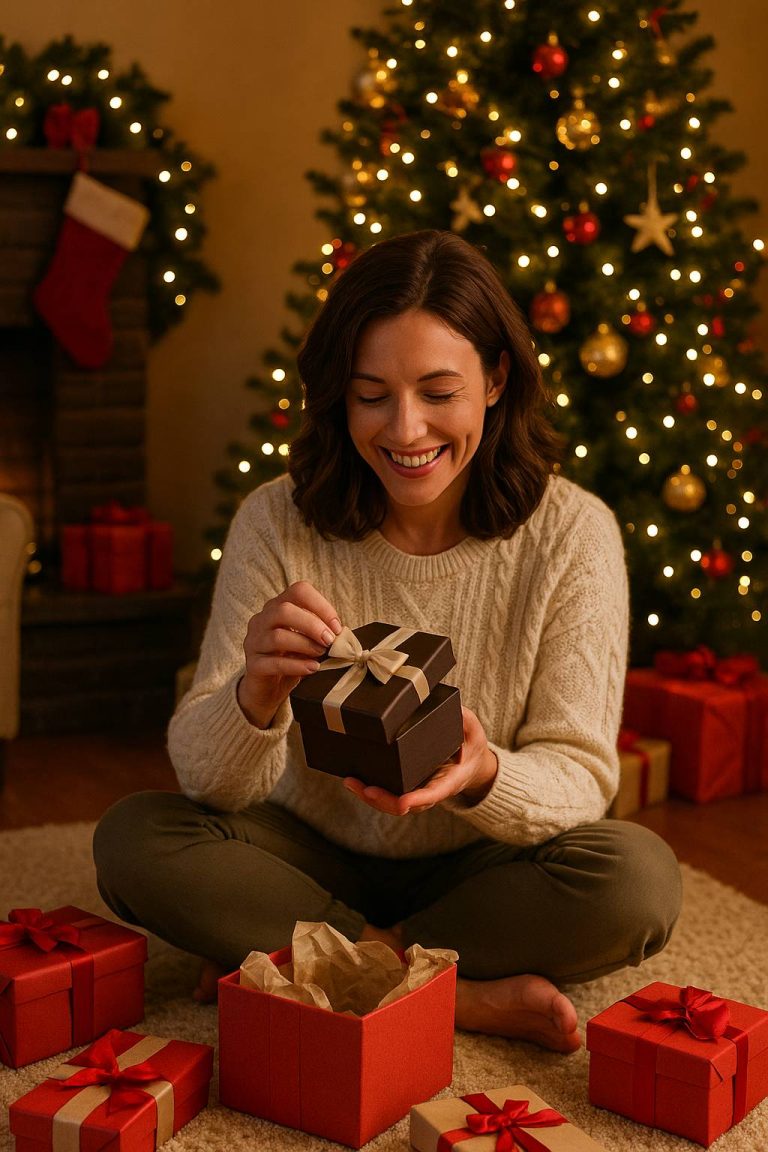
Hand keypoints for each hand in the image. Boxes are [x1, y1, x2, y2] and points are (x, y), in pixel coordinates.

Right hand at [237, 580, 341, 727]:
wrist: (267, 690)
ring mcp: (254, 642)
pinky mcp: (253, 665)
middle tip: (329, 641)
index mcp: (277, 608)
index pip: (298, 591)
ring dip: (305, 645)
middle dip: (312, 625)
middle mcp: (261, 620)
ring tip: (321, 655)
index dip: (321, 605)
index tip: (336, 626)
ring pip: (277, 636)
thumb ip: (321, 633)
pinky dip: (296, 665)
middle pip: (284, 610)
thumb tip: (341, 633)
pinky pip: (274, 663)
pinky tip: (311, 668)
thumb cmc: (291, 660)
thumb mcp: (307, 642)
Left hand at [343, 706, 497, 815]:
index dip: (418, 799)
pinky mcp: (407, 786)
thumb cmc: (471, 745)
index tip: (403, 802)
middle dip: (384, 801)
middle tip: (366, 790)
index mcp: (450, 780)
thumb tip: (456, 709)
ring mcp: (418, 791)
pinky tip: (352, 780)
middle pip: (407, 805)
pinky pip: (389, 794)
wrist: (470, 762)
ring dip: (371, 797)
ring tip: (351, 783)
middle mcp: (432, 790)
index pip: (434, 793)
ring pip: (393, 803)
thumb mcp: (474, 731)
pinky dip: (370, 791)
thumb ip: (465, 721)